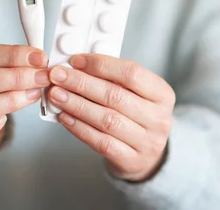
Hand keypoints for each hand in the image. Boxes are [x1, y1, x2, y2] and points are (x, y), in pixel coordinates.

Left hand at [47, 54, 175, 181]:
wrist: (147, 156)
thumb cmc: (136, 116)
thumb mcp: (136, 94)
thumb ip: (113, 78)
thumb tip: (77, 65)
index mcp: (163, 94)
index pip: (132, 73)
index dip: (101, 64)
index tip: (76, 60)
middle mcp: (159, 118)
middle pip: (116, 96)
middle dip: (82, 83)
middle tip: (58, 76)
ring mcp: (147, 141)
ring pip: (106, 119)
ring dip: (77, 105)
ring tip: (56, 94)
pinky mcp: (131, 160)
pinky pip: (100, 142)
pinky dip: (79, 127)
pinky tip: (64, 117)